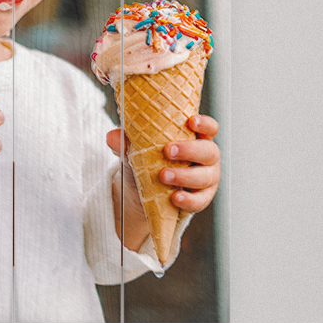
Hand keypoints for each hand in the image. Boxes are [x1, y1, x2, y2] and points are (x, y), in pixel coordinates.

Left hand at [108, 113, 220, 250]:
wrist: (144, 193)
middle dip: (190, 150)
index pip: (209, 128)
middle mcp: (206, 157)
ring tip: (163, 175)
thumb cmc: (148, 162)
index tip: (191, 121)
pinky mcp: (202, 198)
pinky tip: (175, 197)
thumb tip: (113, 136)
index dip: (204, 124)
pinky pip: (200, 200)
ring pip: (206, 177)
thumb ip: (126, 141)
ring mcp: (207, 178)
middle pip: (209, 151)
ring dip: (185, 176)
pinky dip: (188, 200)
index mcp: (195, 138)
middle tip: (168, 150)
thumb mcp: (136, 149)